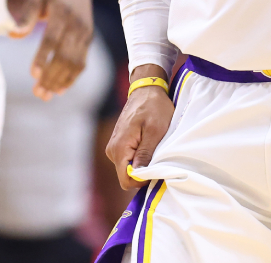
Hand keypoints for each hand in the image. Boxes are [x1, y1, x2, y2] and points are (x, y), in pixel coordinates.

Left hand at [17, 0, 92, 99]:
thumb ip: (26, 16)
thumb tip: (13, 35)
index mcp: (63, 11)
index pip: (52, 38)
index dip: (43, 57)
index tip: (32, 74)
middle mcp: (78, 24)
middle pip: (65, 55)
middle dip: (51, 76)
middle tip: (36, 92)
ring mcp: (86, 33)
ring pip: (75, 63)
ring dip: (60, 81)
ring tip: (45, 95)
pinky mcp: (89, 40)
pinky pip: (82, 63)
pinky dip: (71, 78)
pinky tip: (59, 89)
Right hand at [105, 65, 173, 188]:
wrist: (146, 89)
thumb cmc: (154, 107)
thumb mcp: (155, 131)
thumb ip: (145, 154)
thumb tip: (138, 175)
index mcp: (119, 148)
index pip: (126, 180)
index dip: (142, 180)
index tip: (156, 167)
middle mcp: (112, 150)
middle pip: (127, 176)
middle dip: (143, 172)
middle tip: (158, 157)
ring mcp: (114, 147)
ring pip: (128, 169)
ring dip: (142, 163)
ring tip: (154, 147)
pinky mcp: (119, 144)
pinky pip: (128, 160)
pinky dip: (140, 157)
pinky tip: (149, 145)